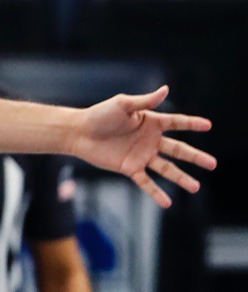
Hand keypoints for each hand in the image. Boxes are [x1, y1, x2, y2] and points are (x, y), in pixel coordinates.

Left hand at [69, 86, 215, 206]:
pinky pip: (146, 182)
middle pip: (178, 149)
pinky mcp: (130, 168)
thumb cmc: (100, 114)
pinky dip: (156, 192)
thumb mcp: (123, 104)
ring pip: (166, 168)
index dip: (191, 124)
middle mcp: (149, 140)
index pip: (176, 123)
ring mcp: (141, 155)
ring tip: (196, 187)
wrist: (79, 132)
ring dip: (181, 178)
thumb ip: (145, 101)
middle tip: (213, 163)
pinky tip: (167, 202)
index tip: (208, 125)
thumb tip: (166, 89)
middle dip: (195, 156)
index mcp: (150, 122)